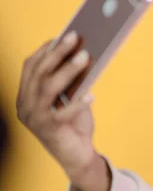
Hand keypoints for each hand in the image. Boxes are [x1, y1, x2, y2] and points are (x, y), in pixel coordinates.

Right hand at [16, 31, 96, 177]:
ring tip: (85, 57)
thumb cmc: (75, 123)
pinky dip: (76, 103)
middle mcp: (25, 105)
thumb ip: (73, 81)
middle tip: (75, 37)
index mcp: (26, 94)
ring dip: (67, 70)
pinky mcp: (48, 131)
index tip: (64, 34)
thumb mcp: (72, 98)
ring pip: (47, 88)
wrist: (77, 155)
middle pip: (39, 73)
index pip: (31, 66)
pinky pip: (61, 113)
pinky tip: (91, 95)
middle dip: (57, 53)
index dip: (46, 49)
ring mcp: (33, 118)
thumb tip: (85, 54)